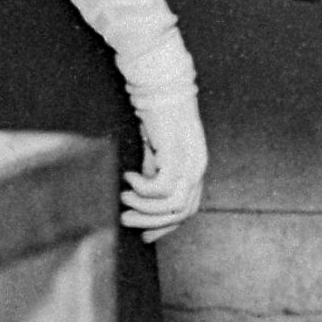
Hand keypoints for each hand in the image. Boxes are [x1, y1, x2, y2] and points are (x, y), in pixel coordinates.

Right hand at [126, 83, 208, 239]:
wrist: (160, 86)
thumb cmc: (156, 117)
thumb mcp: (156, 152)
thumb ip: (154, 173)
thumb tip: (138, 198)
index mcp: (195, 169)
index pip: (187, 210)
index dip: (165, 226)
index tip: (143, 236)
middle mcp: (197, 168)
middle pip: (182, 212)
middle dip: (151, 223)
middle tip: (124, 219)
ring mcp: (191, 161)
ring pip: (173, 204)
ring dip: (144, 208)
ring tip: (123, 197)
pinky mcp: (178, 153)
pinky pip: (162, 187)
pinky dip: (143, 188)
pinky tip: (128, 176)